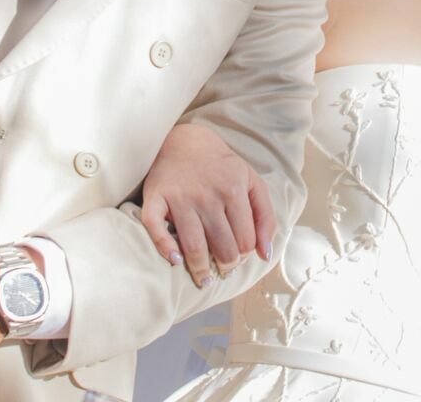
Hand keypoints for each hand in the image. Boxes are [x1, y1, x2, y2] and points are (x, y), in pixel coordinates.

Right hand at [139, 122, 275, 289]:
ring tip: (204, 279)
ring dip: (201, 270)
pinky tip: (176, 260)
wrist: (184, 141)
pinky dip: (165, 248)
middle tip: (223, 270)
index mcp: (234, 190)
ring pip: (194, 246)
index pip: (245, 241)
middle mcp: (208, 195)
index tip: (238, 257)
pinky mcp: (156, 197)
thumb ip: (265, 216)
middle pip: (222, 248)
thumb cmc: (221, 167)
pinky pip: (156, 229)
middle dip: (226, 266)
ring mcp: (180, 197)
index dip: (244, 255)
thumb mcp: (251, 182)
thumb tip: (265, 255)